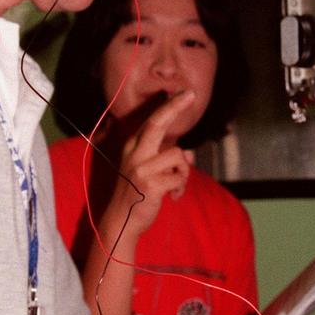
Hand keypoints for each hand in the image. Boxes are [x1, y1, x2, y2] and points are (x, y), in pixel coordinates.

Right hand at [106, 91, 195, 238]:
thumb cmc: (137, 193)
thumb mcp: (147, 170)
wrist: (122, 221)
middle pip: (157, 124)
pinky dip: (180, 187)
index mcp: (132, 147)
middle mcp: (134, 154)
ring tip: (175, 186)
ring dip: (183, 171)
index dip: (168, 106)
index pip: (152, 121)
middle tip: (191, 94)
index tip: (184, 92)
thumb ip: (165, 158)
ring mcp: (141, 169)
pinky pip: (179, 177)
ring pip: (177, 155)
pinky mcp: (150, 184)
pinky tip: (173, 196)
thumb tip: (188, 152)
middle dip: (174, 107)